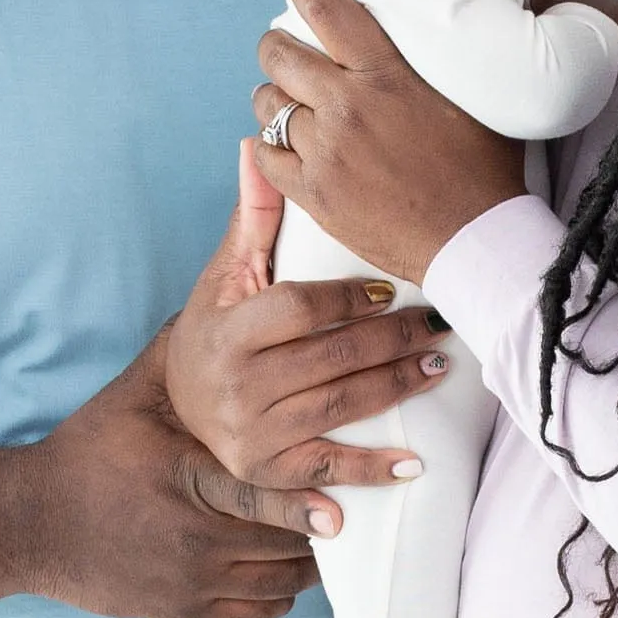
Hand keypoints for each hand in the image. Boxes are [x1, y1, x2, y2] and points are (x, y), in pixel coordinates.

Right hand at [15, 337, 328, 617]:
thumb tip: (226, 294)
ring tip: (332, 532)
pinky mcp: (183, 613)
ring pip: (277, 583)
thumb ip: (180, 352)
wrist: (29, 523)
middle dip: (323, 526)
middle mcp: (191, 538)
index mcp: (184, 481)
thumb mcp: (130, 396)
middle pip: (282, 544)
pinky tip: (291, 570)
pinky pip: (254, 614)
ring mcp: (189, 582)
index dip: (303, 506)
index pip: (257, 497)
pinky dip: (280, 596)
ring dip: (309, 562)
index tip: (343, 511)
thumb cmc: (86, 451)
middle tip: (358, 504)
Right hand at [162, 146, 456, 512]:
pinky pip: (324, 469)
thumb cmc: (216, 329)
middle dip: (392, 338)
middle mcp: (237, 385)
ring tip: (439, 366)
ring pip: (339, 406)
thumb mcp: (225, 275)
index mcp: (229, 332)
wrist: (179, 406)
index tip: (386, 289)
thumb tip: (257, 145)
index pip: (297, 309)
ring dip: (396, 387)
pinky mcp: (267, 470)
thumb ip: (253, 218)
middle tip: (439, 323)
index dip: (346, 298)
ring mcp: (252, 434)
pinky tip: (411, 465)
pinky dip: (369, 471)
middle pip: (330, 357)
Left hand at [253, 0, 527, 285]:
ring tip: (286, 100)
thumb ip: (448, 59)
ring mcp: (325, 151)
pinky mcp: (314, 194)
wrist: (475, 240)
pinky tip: (281, 144)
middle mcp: (347, 106)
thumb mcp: (474, 98)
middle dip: (276, 46)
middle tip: (285, 49)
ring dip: (273, 97)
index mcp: (385, 74)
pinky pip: (266, 156)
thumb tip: (457, 23)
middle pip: (279, 54)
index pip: (326, 10)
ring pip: (268, 104)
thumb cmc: (485, 170)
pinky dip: (267, 146)